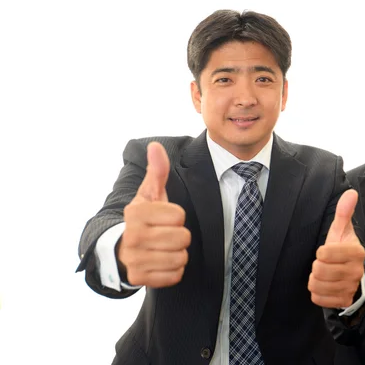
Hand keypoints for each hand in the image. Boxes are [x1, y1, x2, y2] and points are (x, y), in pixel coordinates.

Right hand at [118, 142, 191, 287]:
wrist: (121, 250)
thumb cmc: (143, 219)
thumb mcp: (149, 194)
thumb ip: (157, 171)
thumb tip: (156, 146)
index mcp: (135, 213)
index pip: (179, 216)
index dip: (177, 216)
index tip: (164, 218)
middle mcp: (132, 236)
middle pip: (182, 238)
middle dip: (180, 236)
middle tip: (166, 234)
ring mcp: (134, 259)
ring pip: (180, 258)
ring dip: (177, 254)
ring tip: (163, 248)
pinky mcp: (139, 278)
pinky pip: (174, 276)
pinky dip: (173, 271)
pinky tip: (161, 262)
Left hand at [309, 189, 364, 307]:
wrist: (353, 275)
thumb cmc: (343, 250)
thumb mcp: (342, 230)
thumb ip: (344, 212)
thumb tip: (351, 192)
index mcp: (355, 252)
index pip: (324, 253)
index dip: (320, 252)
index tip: (325, 251)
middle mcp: (356, 271)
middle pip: (319, 270)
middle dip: (316, 266)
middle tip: (324, 264)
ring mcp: (350, 287)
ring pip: (318, 285)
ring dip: (315, 280)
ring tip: (323, 274)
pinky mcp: (344, 301)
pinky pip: (319, 299)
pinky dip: (317, 293)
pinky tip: (324, 286)